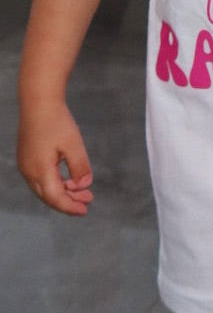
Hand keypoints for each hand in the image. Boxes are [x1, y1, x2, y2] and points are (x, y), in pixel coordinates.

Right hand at [17, 100, 93, 215]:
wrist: (38, 102)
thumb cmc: (56, 121)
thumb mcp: (73, 143)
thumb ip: (79, 166)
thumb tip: (85, 185)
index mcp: (40, 170)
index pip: (55, 198)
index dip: (70, 207)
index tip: (85, 210)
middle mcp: (29, 171)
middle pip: (48, 196)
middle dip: (68, 201)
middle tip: (88, 200)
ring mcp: (25, 165)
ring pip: (43, 188)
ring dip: (63, 192)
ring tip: (83, 190)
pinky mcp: (26, 158)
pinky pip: (40, 179)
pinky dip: (55, 183)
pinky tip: (69, 179)